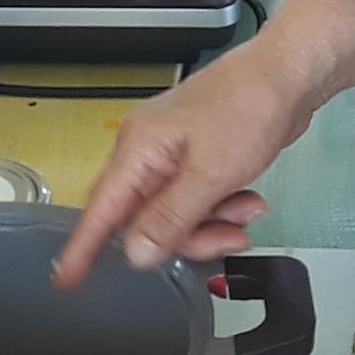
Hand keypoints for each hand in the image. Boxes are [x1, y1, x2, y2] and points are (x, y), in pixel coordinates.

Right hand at [54, 30, 314, 283]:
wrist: (288, 74)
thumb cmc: (247, 111)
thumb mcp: (211, 174)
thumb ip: (170, 218)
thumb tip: (134, 255)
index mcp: (138, 150)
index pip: (100, 209)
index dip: (83, 247)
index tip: (66, 280)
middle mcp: (147, 152)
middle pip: (144, 217)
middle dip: (184, 237)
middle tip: (225, 239)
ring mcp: (173, 153)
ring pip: (175, 212)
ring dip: (211, 222)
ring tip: (247, 212)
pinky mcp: (198, 156)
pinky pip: (196, 198)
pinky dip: (220, 207)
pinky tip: (247, 200)